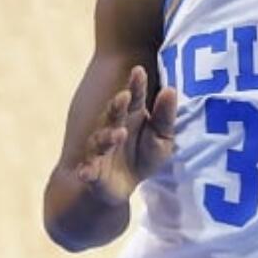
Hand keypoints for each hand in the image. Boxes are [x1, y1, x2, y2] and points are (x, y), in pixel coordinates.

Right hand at [76, 66, 177, 206]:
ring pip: (101, 140)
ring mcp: (100, 149)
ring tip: (119, 133)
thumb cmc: (143, 155)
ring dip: (108, 136)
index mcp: (131, 115)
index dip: (136, 84)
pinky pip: (88, 169)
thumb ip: (165, 116)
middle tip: (124, 96)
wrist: (123, 186)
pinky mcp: (92, 171)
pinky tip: (86, 172)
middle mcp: (112, 127)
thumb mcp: (162, 137)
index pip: (134, 96)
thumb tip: (171, 89)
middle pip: (114, 114)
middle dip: (117, 105)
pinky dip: (86, 170)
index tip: (139, 71)